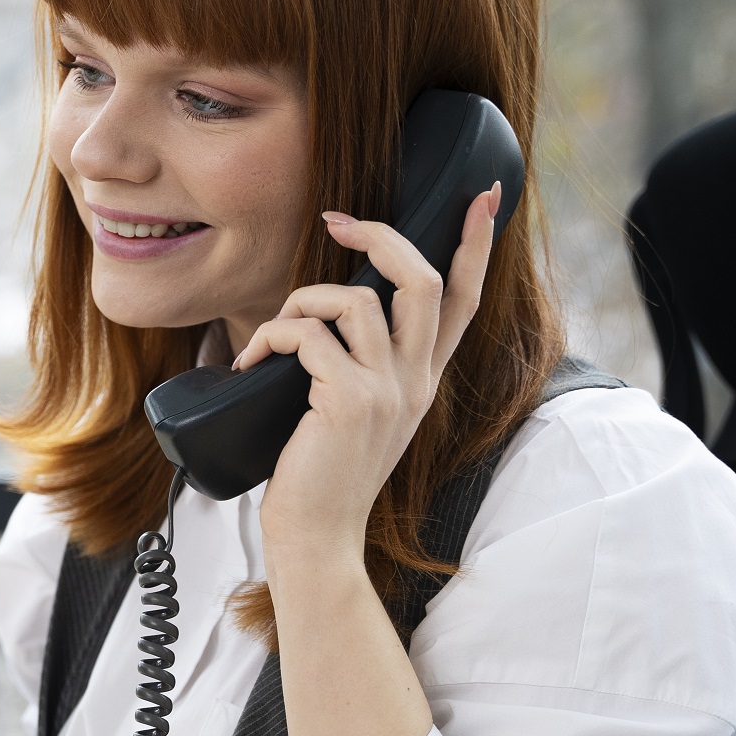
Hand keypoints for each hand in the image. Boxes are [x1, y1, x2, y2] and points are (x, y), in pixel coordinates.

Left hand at [232, 182, 502, 567]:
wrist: (317, 539)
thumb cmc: (321, 478)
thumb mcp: (356, 415)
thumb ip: (357, 367)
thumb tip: (320, 318)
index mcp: (423, 380)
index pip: (464, 300)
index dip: (476, 244)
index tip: (485, 195)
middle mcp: (416, 381)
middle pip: (421, 278)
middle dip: (379, 235)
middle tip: (337, 220)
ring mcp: (387, 390)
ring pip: (354, 299)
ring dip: (300, 299)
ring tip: (270, 334)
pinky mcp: (349, 400)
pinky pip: (308, 335)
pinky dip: (271, 337)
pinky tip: (251, 362)